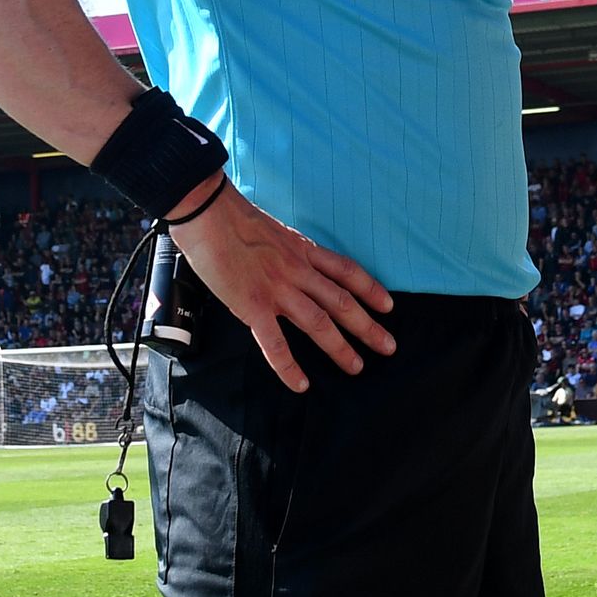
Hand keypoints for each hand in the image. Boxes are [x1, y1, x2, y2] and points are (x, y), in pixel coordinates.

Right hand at [172, 184, 394, 392]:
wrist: (208, 212)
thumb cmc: (233, 218)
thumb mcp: (274, 232)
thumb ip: (288, 252)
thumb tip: (292, 264)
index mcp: (302, 250)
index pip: (347, 271)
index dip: (370, 289)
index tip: (388, 305)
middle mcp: (297, 270)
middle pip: (341, 301)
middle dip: (368, 326)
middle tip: (388, 346)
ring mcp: (277, 289)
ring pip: (319, 322)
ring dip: (340, 347)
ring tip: (356, 367)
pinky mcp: (252, 305)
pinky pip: (275, 343)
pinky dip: (288, 367)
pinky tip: (300, 384)